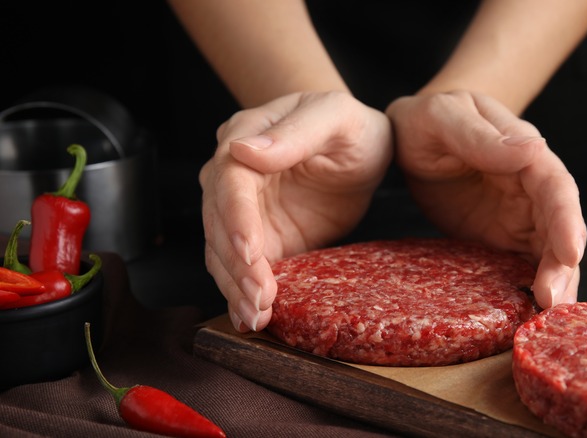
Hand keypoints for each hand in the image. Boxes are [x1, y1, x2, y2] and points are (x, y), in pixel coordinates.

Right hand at [201, 91, 392, 331]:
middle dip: (236, 265)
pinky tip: (251, 319)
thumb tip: (242, 150)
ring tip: (257, 316)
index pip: (229, 180)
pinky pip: (242, 269)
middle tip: (259, 298)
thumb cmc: (351, 126)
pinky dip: (243, 294)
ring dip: (236, 287)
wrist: (362, 149)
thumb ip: (295, 133)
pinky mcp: (261, 240)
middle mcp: (234, 176)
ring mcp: (244, 211)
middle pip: (219, 224)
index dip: (236, 217)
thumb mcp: (335, 116)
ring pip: (223, 253)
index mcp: (245, 137)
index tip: (249, 251)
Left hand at [386, 91, 586, 308]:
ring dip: (554, 282)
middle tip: (555, 302)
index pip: (556, 187)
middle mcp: (531, 186)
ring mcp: (519, 214)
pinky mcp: (502, 238)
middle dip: (563, 265)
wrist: (409, 138)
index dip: (567, 220)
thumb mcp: (444, 117)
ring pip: (548, 251)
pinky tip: (531, 313)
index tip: (571, 252)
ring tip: (549, 316)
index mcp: (524, 152)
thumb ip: (481, 136)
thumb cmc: (427, 120)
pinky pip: (524, 264)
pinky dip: (532, 287)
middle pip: (559, 227)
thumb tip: (534, 150)